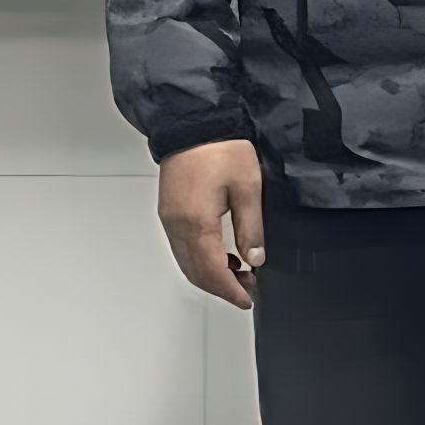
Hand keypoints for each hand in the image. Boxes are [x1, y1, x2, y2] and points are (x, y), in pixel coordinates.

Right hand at [155, 139, 265, 309]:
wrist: (194, 125)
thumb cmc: (221, 150)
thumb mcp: (248, 188)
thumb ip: (251, 227)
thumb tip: (254, 258)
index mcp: (196, 222)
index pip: (211, 270)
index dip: (229, 290)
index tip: (247, 299)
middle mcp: (176, 226)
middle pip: (195, 271)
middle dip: (220, 287)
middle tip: (248, 290)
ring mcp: (169, 220)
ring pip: (186, 262)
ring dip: (210, 275)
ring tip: (240, 275)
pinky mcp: (170, 213)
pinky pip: (183, 247)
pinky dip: (201, 260)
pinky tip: (223, 256)